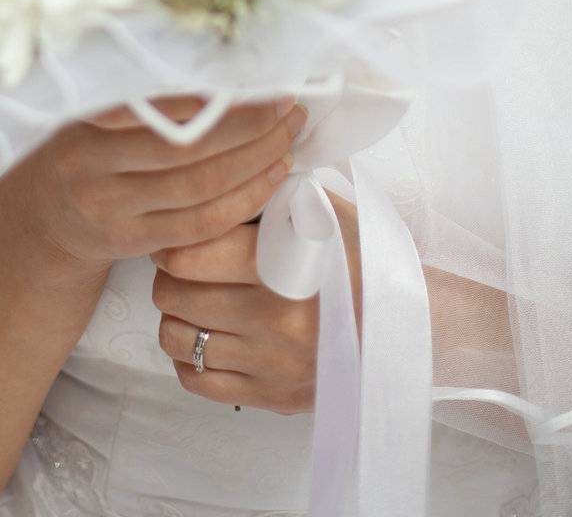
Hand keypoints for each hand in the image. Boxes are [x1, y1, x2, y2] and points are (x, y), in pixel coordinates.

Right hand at [0, 92, 307, 277]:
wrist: (42, 221)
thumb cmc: (84, 148)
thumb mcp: (88, 112)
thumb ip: (139, 92)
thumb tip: (219, 58)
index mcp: (83, 119)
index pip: (151, 104)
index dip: (208, 94)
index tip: (256, 74)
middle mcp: (91, 165)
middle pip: (186, 146)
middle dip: (249, 124)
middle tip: (288, 101)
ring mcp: (110, 210)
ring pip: (201, 187)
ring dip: (257, 159)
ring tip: (290, 132)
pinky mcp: (132, 243)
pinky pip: (202, 223)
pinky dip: (246, 197)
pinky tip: (274, 173)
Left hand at [149, 187, 362, 413]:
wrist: (402, 328)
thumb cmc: (360, 260)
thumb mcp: (324, 213)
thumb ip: (270, 194)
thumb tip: (219, 175)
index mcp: (283, 268)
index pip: (188, 255)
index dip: (174, 237)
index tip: (180, 229)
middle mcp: (273, 322)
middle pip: (174, 293)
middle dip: (169, 272)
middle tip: (184, 261)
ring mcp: (269, 365)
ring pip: (176, 338)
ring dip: (175, 313)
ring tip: (193, 296)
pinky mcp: (270, 397)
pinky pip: (196, 380)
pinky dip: (188, 356)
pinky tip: (206, 333)